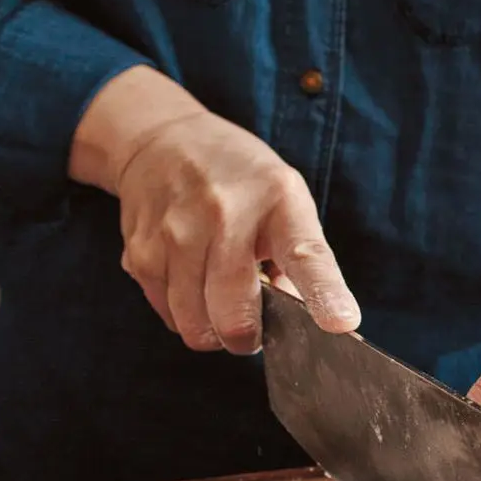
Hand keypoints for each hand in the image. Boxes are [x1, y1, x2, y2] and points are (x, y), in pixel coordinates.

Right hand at [69, 66, 358, 352]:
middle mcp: (225, 214)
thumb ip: (300, 264)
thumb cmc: (240, 182)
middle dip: (247, 338)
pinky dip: (184, 315)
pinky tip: (191, 284)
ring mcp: (176, 233)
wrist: (161, 142)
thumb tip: (305, 324)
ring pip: (196, 325)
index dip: (324, 294)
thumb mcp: (286, 204)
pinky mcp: (140, 253)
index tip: (340, 323)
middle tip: (251, 329)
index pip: (306, 256)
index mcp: (279, 201)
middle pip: (234, 313)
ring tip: (219, 302)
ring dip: (213, 331)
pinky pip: (169, 316)